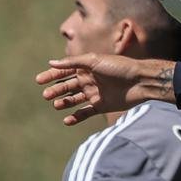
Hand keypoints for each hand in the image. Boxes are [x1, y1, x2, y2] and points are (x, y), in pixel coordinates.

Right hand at [36, 56, 175, 125]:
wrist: (141, 81)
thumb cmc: (119, 67)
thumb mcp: (94, 60)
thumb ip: (73, 62)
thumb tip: (51, 62)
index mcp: (87, 67)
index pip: (65, 71)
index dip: (51, 75)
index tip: (39, 80)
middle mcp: (89, 80)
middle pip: (68, 86)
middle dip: (56, 90)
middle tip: (46, 95)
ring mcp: (95, 93)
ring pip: (74, 99)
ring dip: (64, 102)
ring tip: (56, 105)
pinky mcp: (102, 106)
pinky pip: (85, 113)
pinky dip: (76, 117)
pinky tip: (67, 120)